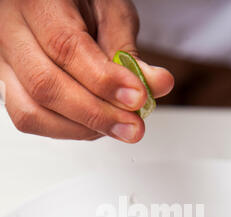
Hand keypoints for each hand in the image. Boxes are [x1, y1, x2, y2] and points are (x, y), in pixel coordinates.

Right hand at [0, 0, 173, 141]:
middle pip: (45, 85)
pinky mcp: (9, 86)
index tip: (137, 98)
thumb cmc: (82, 1)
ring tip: (116, 127)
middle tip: (132, 127)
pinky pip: (30, 120)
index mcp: (35, 0)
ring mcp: (5, 63)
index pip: (65, 47)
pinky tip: (94, 126)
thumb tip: (156, 86)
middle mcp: (10, 32)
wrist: (59, 3)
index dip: (104, 80)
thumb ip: (128, 53)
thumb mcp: (112, 13)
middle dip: (96, 114)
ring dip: (81, 129)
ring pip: (31, 112)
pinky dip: (66, 131)